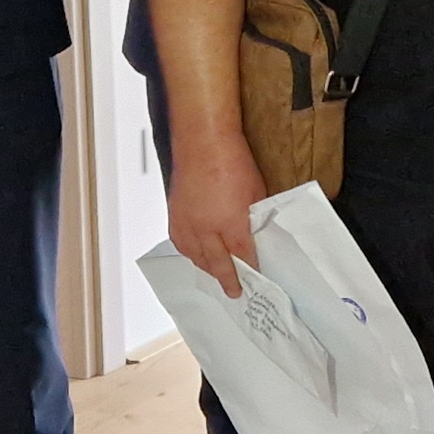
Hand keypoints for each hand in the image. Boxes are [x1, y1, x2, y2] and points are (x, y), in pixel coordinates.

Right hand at [170, 134, 269, 294]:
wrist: (203, 142)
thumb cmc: (231, 160)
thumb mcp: (256, 192)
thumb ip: (254, 216)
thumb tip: (255, 230)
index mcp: (230, 223)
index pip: (243, 255)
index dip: (251, 268)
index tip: (257, 277)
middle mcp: (206, 228)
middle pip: (218, 264)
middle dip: (229, 280)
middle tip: (236, 292)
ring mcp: (188, 223)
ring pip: (197, 257)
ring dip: (208, 269)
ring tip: (217, 276)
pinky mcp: (176, 215)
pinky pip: (182, 244)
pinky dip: (190, 254)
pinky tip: (196, 256)